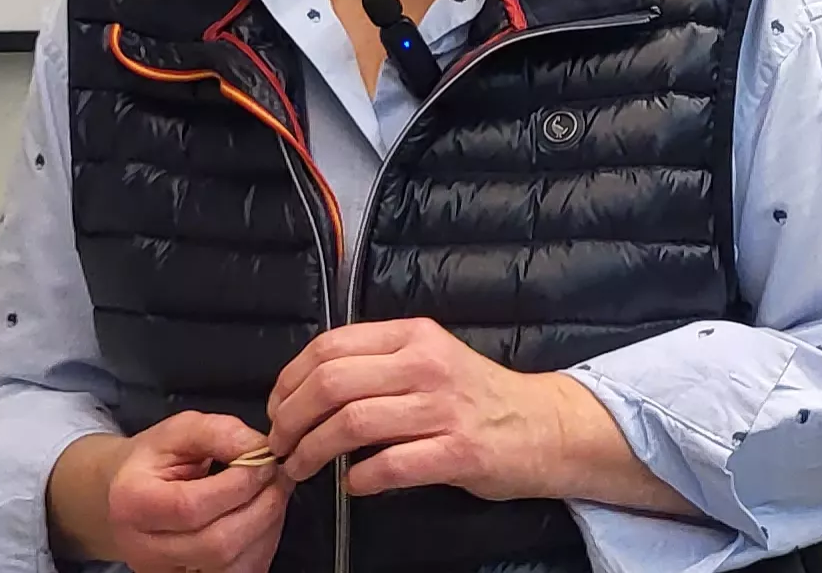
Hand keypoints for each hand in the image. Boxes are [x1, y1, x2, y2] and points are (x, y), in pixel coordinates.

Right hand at [61, 411, 288, 572]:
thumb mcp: (179, 431)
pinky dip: (261, 548)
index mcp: (133, 502)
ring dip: (267, 529)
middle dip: (261, 508)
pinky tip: (262, 519)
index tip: (264, 460)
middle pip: (216, 544)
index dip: (239, 484)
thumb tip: (260, 449)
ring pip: (232, 566)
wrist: (123, 496)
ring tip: (272, 495)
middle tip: (278, 478)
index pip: (192, 506)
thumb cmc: (153, 461)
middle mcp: (144, 548)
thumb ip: (219, 433)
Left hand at [263, 317, 627, 501]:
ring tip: (301, 468)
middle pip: (332, 384)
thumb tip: (308, 385)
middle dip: (291, 419)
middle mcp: (425, 365)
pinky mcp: (457, 452)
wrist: (544, 427)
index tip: (277, 408)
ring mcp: (442, 408)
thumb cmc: (478, 397)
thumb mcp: (430, 358)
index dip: (289, 380)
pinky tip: (353, 484)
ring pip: (351, 424)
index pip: (329, 346)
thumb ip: (378, 362)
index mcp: (413, 336)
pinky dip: (359, 479)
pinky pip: (389, 465)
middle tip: (280, 445)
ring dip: (313, 452)